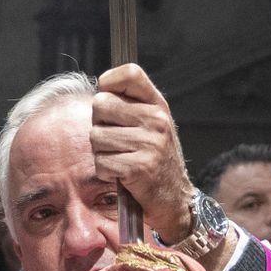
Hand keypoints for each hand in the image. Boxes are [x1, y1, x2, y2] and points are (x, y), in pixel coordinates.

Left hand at [91, 64, 195, 242]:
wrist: (175, 197)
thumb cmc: (156, 158)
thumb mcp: (152, 124)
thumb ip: (131, 104)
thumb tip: (100, 89)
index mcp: (158, 105)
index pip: (130, 73)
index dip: (110, 82)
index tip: (110, 99)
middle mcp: (156, 120)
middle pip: (100, 105)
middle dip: (100, 125)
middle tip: (117, 141)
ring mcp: (150, 143)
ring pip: (96, 136)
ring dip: (102, 153)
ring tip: (121, 159)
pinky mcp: (140, 167)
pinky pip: (101, 163)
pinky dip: (106, 172)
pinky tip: (122, 174)